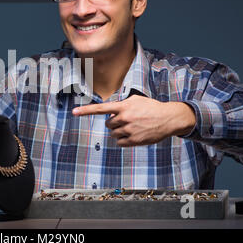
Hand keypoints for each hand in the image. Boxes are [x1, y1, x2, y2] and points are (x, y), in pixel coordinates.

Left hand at [72, 95, 195, 146]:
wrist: (168, 118)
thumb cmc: (151, 108)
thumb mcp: (136, 100)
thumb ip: (122, 103)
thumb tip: (112, 109)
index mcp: (123, 106)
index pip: (101, 108)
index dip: (86, 110)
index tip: (73, 112)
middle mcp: (124, 118)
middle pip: (108, 124)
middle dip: (114, 123)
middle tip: (127, 121)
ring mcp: (129, 130)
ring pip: (114, 134)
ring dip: (119, 132)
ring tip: (133, 127)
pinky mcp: (134, 140)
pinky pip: (120, 143)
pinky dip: (123, 140)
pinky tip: (133, 135)